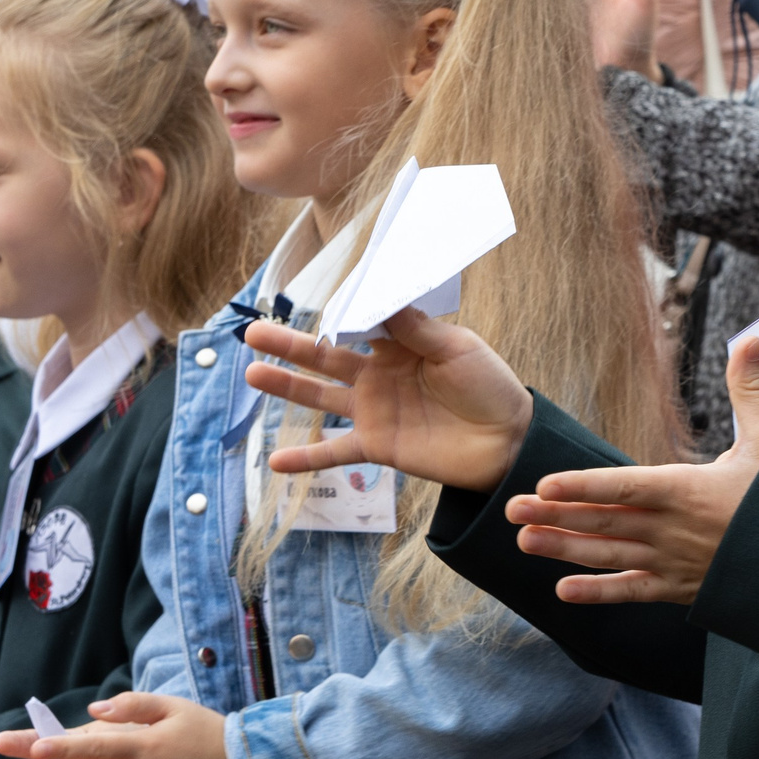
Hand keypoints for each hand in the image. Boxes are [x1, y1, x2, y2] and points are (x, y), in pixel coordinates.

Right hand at [243, 304, 533, 494]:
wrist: (507, 442)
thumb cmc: (489, 387)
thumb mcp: (456, 349)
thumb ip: (417, 328)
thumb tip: (382, 298)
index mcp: (400, 344)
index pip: (358, 323)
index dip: (334, 312)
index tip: (308, 297)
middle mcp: (379, 374)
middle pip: (326, 357)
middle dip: (290, 345)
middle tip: (254, 332)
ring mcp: (374, 410)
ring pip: (321, 397)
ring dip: (286, 388)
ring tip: (251, 374)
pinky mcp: (377, 445)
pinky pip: (335, 452)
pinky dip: (306, 458)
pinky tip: (274, 462)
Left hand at [503, 331, 758, 605]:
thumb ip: (750, 390)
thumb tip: (750, 339)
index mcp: (690, 490)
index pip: (626, 487)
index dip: (584, 486)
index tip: (544, 484)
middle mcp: (675, 529)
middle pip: (605, 522)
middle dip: (556, 516)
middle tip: (510, 510)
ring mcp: (676, 562)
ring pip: (610, 557)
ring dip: (565, 549)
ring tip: (524, 541)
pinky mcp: (682, 588)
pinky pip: (634, 590)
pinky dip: (600, 593)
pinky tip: (563, 591)